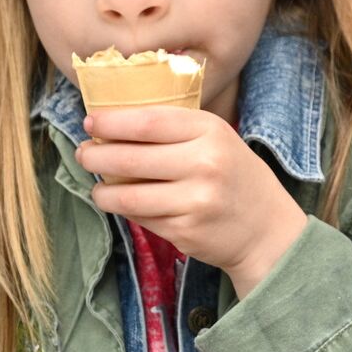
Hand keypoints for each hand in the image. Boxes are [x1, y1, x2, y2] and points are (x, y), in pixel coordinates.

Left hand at [77, 107, 308, 298]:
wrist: (266, 227)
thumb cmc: (234, 176)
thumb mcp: (217, 140)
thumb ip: (176, 131)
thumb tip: (114, 125)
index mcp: (211, 132)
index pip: (148, 122)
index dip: (112, 122)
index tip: (90, 121)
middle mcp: (205, 164)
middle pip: (130, 158)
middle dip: (96, 156)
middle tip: (85, 153)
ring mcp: (195, 200)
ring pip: (128, 196)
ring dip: (102, 191)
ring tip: (97, 187)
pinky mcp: (185, 230)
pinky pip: (140, 218)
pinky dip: (123, 211)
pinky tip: (122, 204)